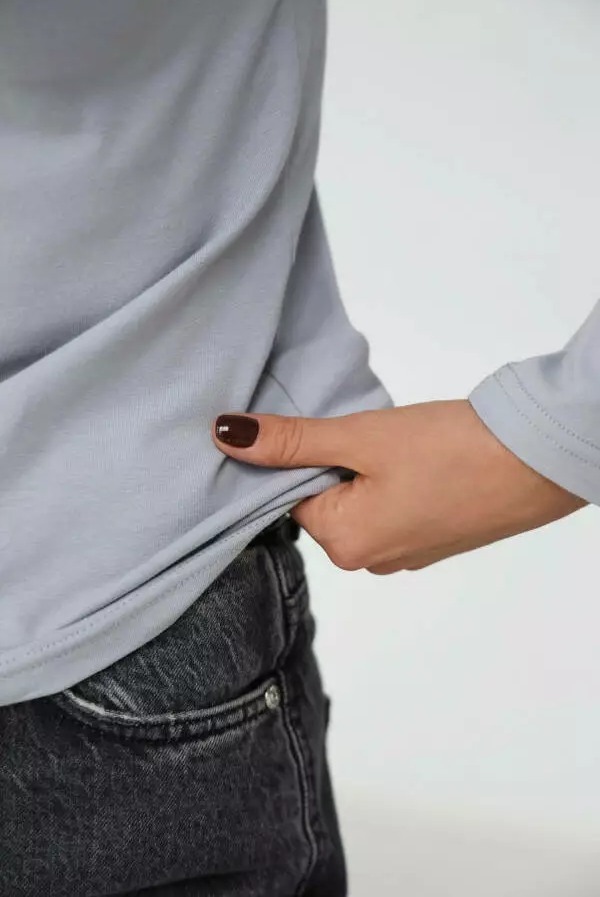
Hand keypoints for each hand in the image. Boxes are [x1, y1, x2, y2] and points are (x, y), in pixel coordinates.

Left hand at [212, 401, 585, 572]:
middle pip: (323, 500)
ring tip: (399, 443)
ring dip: (365, 469)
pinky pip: (391, 507)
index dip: (302, 453)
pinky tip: (418, 457)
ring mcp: (404, 553)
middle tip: (368, 431)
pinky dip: (393, 480)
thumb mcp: (359, 438)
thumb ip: (291, 440)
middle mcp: (368, 561)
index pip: (290, 494)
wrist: (537, 460)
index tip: (325, 425)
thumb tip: (225, 435)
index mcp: (344, 544)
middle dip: (334, 462)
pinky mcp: (431, 539)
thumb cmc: (451, 450)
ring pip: (359, 500)